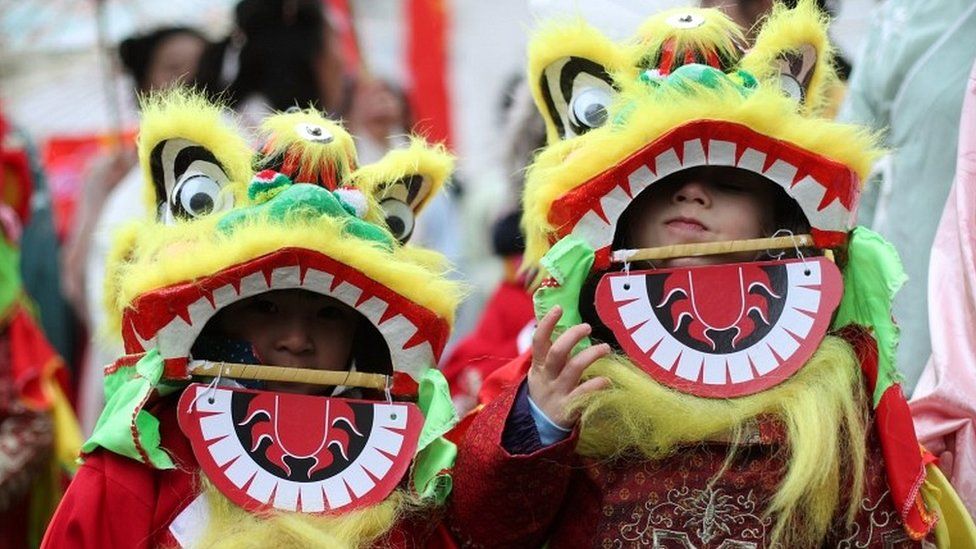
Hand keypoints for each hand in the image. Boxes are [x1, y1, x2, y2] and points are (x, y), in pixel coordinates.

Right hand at [527, 306, 610, 428]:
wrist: (538, 427)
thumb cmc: (546, 391)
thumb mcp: (541, 372)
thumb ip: (550, 352)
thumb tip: (562, 325)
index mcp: (539, 366)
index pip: (539, 341)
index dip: (547, 323)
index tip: (559, 308)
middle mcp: (547, 377)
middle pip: (557, 352)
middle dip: (572, 336)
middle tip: (587, 327)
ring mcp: (558, 392)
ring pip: (574, 369)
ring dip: (591, 355)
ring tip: (605, 348)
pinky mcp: (569, 408)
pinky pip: (584, 394)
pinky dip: (597, 385)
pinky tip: (607, 380)